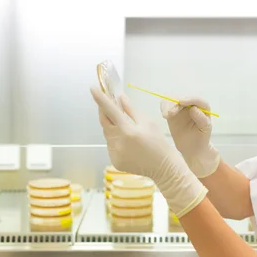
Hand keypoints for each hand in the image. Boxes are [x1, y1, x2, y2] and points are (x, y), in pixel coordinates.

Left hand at [90, 86, 206, 216]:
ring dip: (112, 126)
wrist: (163, 167)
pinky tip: (128, 142)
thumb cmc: (159, 143)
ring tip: (126, 128)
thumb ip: (131, 109)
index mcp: (128, 131)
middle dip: (104, 111)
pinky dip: (116, 139)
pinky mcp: (114, 160)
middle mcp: (118, 142)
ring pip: (107, 134)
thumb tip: (119, 97)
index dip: (100, 99)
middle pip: (104, 122)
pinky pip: (111, 145)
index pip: (110, 110)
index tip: (93, 89)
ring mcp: (115, 153)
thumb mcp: (148, 122)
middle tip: (108, 103)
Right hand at [160, 97, 220, 177]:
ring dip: (168, 105)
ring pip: (172, 99)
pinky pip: (166, 105)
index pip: (197, 99)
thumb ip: (201, 119)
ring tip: (166, 116)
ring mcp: (181, 107)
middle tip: (170, 113)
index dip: (189, 99)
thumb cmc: (201, 138)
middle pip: (182, 97)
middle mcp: (192, 104)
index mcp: (203, 107)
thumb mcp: (205, 130)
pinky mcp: (172, 111)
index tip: (181, 102)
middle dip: (175, 103)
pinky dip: (164, 107)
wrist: (192, 147)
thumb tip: (193, 108)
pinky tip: (165, 115)